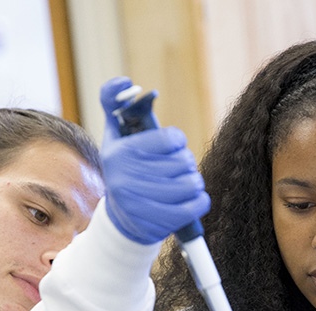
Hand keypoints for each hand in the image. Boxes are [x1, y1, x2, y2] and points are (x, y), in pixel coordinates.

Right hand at [99, 77, 210, 243]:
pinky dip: (201, 201)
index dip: (178, 141)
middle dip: (186, 164)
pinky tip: (193, 199)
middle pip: (183, 161)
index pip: (170, 138)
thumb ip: (114, 104)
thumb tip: (125, 82)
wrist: (122, 222)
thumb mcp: (116, 138)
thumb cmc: (126, 171)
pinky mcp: (157, 223)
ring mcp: (141, 203)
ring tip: (185, 184)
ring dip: (194, 183)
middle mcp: (126, 178)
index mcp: (120, 154)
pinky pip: (196, 205)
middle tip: (178, 169)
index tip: (173, 146)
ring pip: (192, 183)